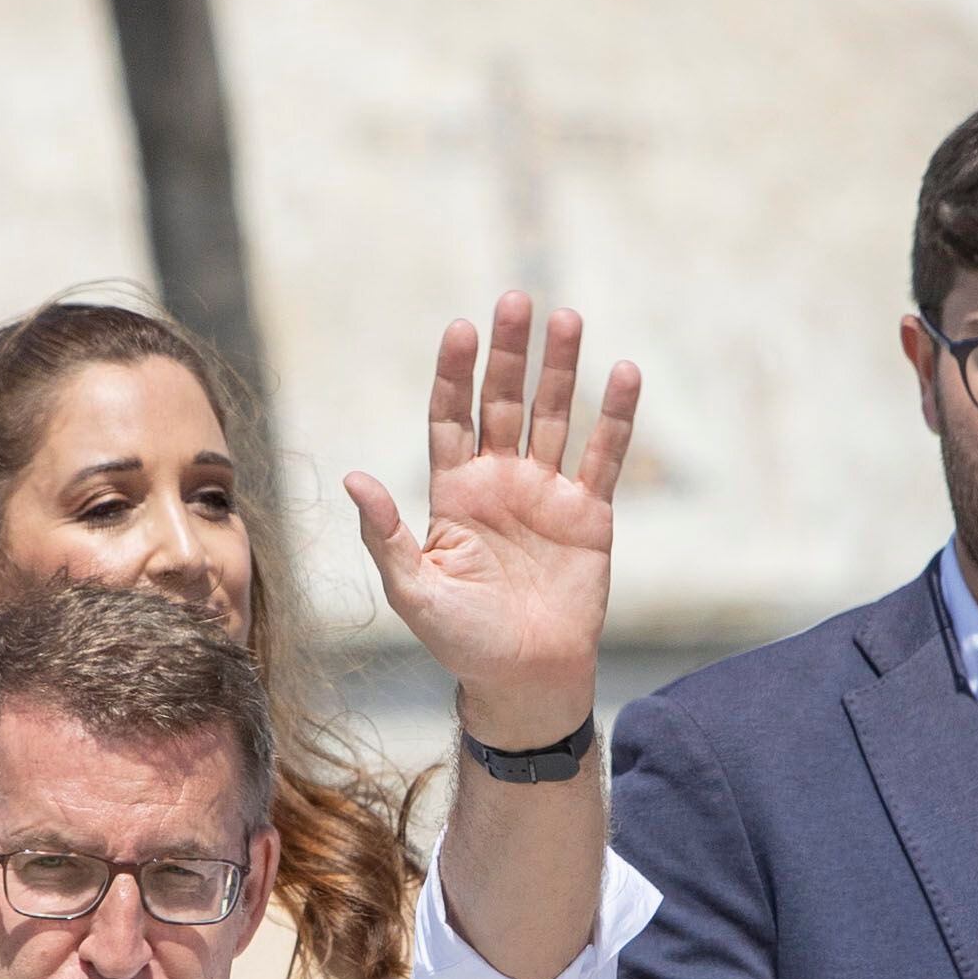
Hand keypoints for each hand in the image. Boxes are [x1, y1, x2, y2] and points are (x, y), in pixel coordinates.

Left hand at [344, 293, 642, 745]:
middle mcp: (501, 481)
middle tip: (514, 299)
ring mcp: (547, 493)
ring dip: (561, 369)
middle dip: (509, 353)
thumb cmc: (461, 640)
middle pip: (504, 401)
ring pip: (554, 416)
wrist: (524, 679)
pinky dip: (616, 416)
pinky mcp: (589, 513)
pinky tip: (624, 373)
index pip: (451, 416)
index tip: (460, 329)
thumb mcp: (413, 590)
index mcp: (455, 493)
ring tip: (566, 317)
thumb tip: (353, 478)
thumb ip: (386, 534)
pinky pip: (604, 455)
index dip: (455, 373)